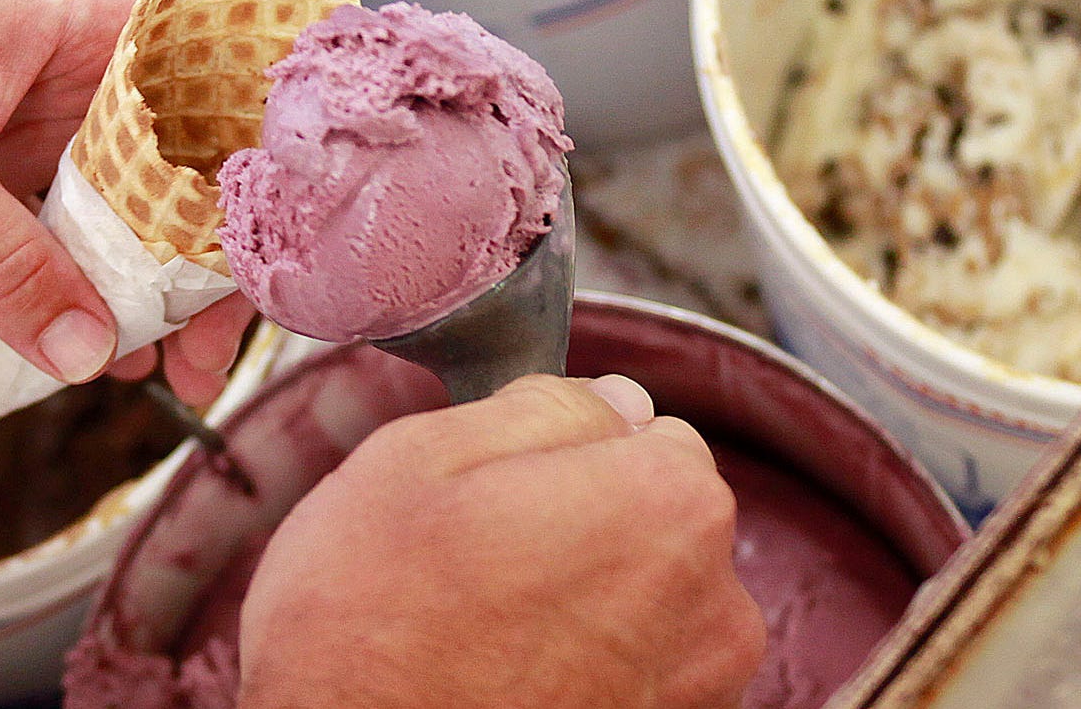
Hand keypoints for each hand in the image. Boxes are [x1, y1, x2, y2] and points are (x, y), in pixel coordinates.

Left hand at [0, 0, 250, 401]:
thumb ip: (0, 259)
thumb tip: (81, 345)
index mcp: (82, 7)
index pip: (214, 95)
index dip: (244, 188)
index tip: (248, 281)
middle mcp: (69, 47)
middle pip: (174, 160)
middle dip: (188, 262)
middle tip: (195, 358)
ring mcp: (24, 95)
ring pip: (113, 195)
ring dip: (125, 278)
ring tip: (142, 367)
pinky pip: (48, 213)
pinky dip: (62, 273)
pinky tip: (72, 340)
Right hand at [238, 375, 764, 708]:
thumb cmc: (366, 637)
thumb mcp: (415, 459)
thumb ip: (536, 406)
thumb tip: (607, 401)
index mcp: (666, 502)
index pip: (638, 423)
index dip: (554, 448)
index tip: (490, 490)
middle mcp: (713, 601)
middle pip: (650, 512)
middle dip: (577, 521)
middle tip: (472, 561)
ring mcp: (699, 689)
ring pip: (641, 596)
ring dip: (580, 601)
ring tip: (481, 632)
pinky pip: (631, 669)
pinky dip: (582, 670)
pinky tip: (504, 682)